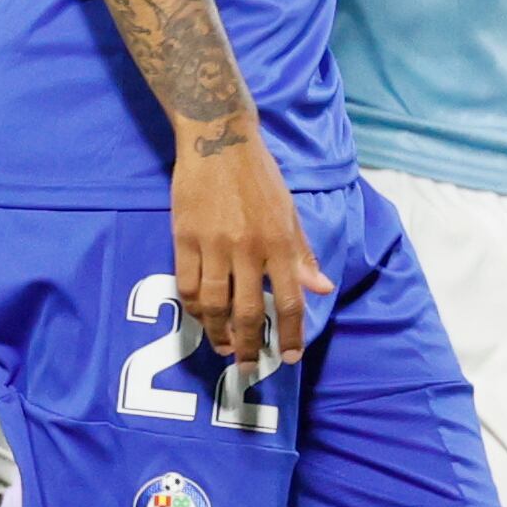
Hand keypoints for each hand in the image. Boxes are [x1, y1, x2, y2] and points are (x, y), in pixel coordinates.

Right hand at [169, 126, 328, 369]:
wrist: (218, 141)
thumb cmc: (259, 176)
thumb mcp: (289, 212)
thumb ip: (303, 254)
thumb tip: (322, 289)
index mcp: (280, 243)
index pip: (289, 301)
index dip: (289, 334)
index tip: (287, 358)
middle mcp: (249, 248)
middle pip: (248, 311)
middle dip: (248, 344)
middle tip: (245, 365)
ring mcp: (214, 244)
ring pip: (214, 304)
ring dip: (217, 332)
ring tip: (221, 347)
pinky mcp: (185, 237)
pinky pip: (187, 283)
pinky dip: (193, 307)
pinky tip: (200, 316)